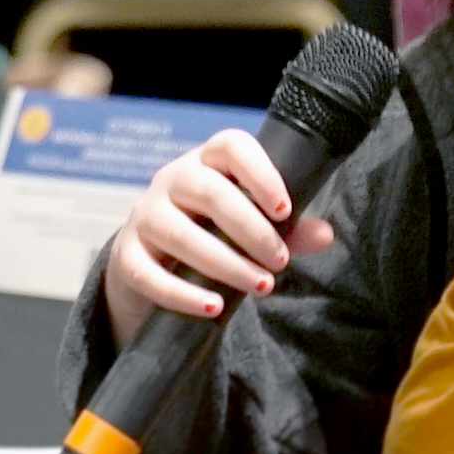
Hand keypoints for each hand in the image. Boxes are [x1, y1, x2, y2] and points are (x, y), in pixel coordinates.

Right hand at [102, 128, 336, 345]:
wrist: (149, 263)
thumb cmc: (210, 233)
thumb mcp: (249, 226)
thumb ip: (287, 229)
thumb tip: (325, 234)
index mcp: (205, 162)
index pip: (230, 146)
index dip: (260, 172)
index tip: (285, 210)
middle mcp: (170, 180)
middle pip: (208, 191)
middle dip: (250, 230)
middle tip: (281, 263)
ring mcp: (143, 216)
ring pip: (180, 234)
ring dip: (226, 264)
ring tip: (261, 287)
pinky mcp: (127, 256)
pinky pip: (150, 274)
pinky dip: (183, 295)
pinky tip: (214, 308)